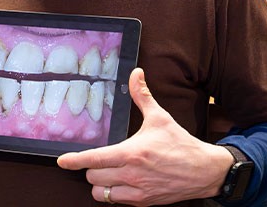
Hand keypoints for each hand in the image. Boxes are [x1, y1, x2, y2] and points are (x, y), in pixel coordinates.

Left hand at [57, 68, 232, 205]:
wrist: (204, 171)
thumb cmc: (181, 144)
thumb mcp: (160, 117)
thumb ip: (143, 95)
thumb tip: (136, 73)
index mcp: (131, 153)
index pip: (94, 159)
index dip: (74, 161)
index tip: (62, 160)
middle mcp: (131, 174)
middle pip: (93, 177)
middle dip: (91, 168)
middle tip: (98, 159)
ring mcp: (137, 191)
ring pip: (101, 194)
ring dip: (100, 184)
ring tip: (107, 173)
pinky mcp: (143, 202)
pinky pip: (116, 202)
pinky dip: (113, 194)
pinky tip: (120, 182)